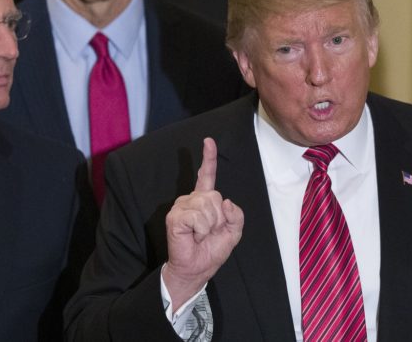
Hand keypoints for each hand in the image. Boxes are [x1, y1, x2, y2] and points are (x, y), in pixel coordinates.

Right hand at [163, 138, 243, 309]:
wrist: (197, 269)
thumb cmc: (211, 251)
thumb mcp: (233, 232)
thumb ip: (236, 215)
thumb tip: (227, 202)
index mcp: (205, 201)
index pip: (207, 175)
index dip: (208, 158)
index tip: (208, 141)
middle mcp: (191, 200)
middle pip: (215, 195)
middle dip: (219, 217)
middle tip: (210, 232)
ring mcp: (181, 207)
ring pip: (207, 205)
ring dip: (210, 225)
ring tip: (201, 235)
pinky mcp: (175, 217)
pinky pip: (197, 216)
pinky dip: (202, 229)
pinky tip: (195, 236)